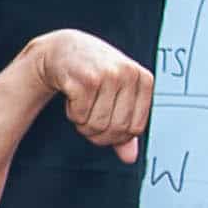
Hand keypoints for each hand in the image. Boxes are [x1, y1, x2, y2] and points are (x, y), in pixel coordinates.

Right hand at [34, 29, 156, 160]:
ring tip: (81, 105)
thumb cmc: (94, 73)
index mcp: (144, 79)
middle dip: (99, 133)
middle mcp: (128, 74)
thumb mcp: (117, 95)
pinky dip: (73, 113)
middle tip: (89, 119)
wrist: (64, 50)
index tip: (106, 126)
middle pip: (117, 129)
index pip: (136, 128)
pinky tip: (72, 96)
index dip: (117, 136)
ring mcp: (108, 75)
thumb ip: (125, 126)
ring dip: (83, 123)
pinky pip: (80, 116)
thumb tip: (130, 157)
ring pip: (97, 125)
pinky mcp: (85, 79)